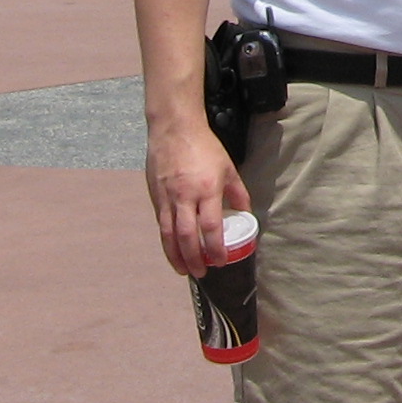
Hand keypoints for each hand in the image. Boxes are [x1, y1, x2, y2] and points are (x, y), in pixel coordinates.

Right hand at [147, 121, 251, 276]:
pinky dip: (167, 241)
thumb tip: (246, 214)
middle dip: (194, 259)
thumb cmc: (205, 147)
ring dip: (176, 257)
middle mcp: (185, 196)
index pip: (210, 226)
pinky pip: (161, 224)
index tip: (221, 261)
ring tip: (184, 270)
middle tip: (201, 273)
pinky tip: (173, 250)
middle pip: (187, 236)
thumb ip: (238, 193)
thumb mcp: (229, 168)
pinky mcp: (155, 197)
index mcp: (207, 189)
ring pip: (168, 235)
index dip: (216, 248)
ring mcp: (167, 198)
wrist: (174, 129)